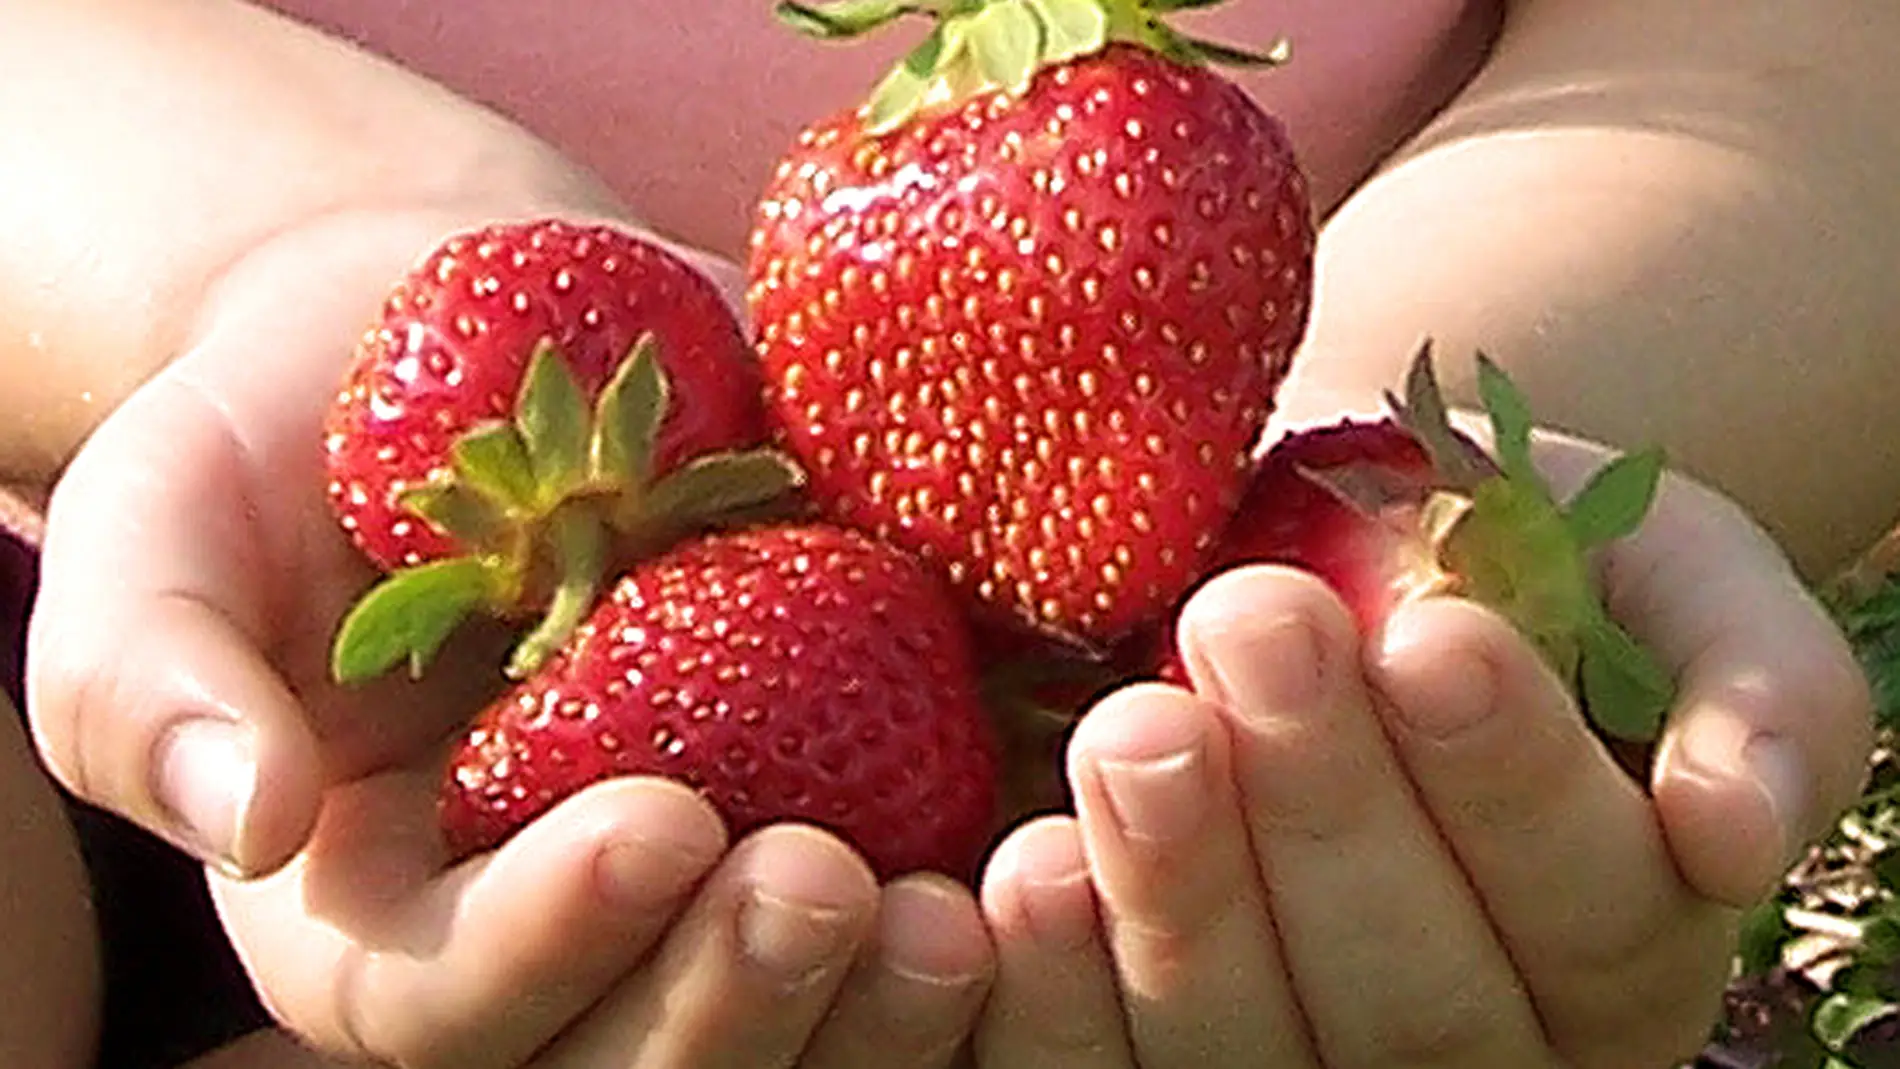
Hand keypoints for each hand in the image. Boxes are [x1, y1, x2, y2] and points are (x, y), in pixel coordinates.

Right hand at [22, 207, 997, 1068]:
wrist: (468, 343)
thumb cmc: (286, 440)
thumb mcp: (160, 532)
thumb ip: (154, 682)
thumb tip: (248, 820)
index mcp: (384, 916)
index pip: (452, 1002)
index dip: (558, 942)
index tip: (658, 822)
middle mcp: (558, 930)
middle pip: (645, 1051)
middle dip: (736, 998)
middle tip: (822, 886)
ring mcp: (705, 869)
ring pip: (794, 1017)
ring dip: (878, 1005)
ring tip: (959, 914)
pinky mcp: (827, 786)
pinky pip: (907, 886)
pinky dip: (985, 899)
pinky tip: (1048, 848)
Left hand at [971, 437, 1871, 1067]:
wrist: (1318, 553)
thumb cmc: (1499, 562)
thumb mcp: (1662, 572)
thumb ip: (1757, 683)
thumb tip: (1732, 835)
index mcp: (1614, 944)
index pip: (1596, 915)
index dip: (1517, 787)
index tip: (1437, 637)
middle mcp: (1472, 1046)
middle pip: (1418, 1002)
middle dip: (1331, 810)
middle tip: (1253, 624)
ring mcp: (1300, 1065)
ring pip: (1251, 1053)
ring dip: (1186, 900)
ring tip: (1132, 731)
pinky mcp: (1146, 1054)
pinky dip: (1058, 991)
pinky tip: (1032, 866)